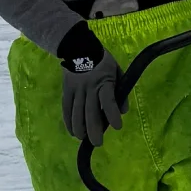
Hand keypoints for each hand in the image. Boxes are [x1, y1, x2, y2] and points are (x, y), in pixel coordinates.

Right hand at [58, 23, 122, 145]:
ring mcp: (75, 91)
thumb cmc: (103, 61)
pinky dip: (68, 121)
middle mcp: (89, 89)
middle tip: (98, 143)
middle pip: (90, 113)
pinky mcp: (66, 91)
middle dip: (94, 130)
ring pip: (76, 113)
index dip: (112, 115)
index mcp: (104, 83)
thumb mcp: (117, 72)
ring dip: (80, 128)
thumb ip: (121, 91)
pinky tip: (73, 132)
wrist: (79, 47)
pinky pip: (66, 108)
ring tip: (84, 139)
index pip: (108, 102)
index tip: (117, 127)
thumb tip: (124, 111)